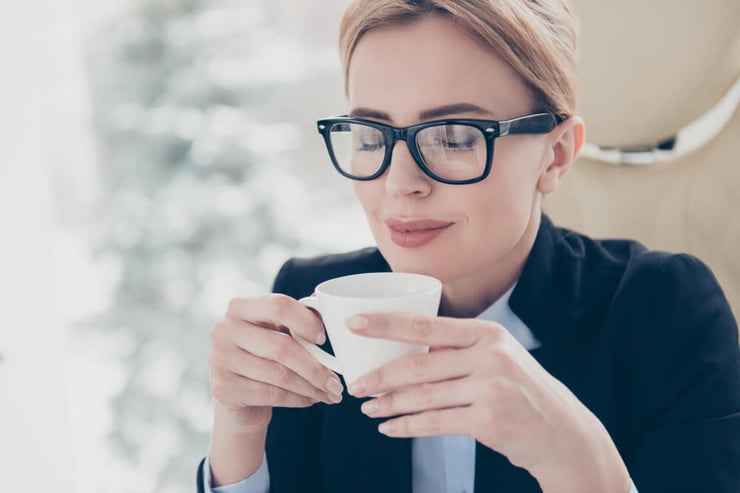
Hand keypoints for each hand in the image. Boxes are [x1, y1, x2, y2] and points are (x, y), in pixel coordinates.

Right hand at [208, 294, 343, 434]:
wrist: (236, 394)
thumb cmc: (263, 354)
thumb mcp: (276, 330)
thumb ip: (297, 317)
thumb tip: (324, 305)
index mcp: (240, 307)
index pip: (279, 306)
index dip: (306, 321)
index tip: (323, 339)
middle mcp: (224, 330)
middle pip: (282, 347)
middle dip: (315, 367)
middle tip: (337, 382)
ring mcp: (219, 360)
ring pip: (279, 375)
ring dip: (311, 387)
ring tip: (330, 393)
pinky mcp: (223, 389)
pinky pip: (271, 395)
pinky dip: (298, 399)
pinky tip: (310, 399)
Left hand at [345, 313, 629, 492]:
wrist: (562, 432)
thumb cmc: (520, 391)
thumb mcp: (497, 357)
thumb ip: (457, 351)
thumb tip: (401, 350)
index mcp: (487, 333)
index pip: (426, 324)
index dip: (385, 323)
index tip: (354, 324)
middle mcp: (490, 356)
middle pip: (420, 364)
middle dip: (381, 376)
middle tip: (355, 384)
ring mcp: (491, 389)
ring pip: (424, 395)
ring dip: (389, 404)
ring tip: (368, 407)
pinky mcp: (489, 421)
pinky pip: (435, 423)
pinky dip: (407, 426)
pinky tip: (390, 427)